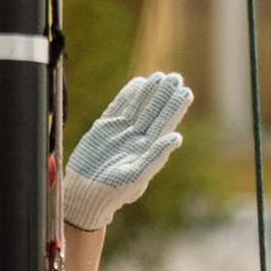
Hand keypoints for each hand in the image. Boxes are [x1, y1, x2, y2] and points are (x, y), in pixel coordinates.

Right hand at [63, 71, 193, 229]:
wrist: (85, 193)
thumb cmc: (113, 191)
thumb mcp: (136, 176)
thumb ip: (156, 156)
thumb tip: (177, 137)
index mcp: (148, 150)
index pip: (165, 124)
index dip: (175, 108)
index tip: (186, 91)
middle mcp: (137, 139)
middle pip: (154, 112)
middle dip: (165, 95)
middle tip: (176, 77)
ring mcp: (121, 132)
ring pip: (138, 107)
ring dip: (149, 92)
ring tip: (159, 76)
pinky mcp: (104, 128)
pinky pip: (118, 107)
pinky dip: (128, 95)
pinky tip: (138, 84)